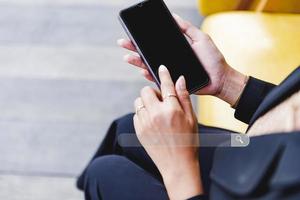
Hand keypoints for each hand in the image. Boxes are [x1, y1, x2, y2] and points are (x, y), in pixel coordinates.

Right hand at [118, 14, 247, 105]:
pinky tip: (142, 71)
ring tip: (127, 56)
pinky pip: (158, 79)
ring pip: (149, 66)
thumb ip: (187, 28)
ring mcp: (169, 71)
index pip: (154, 43)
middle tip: (123, 42)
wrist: (220, 78)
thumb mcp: (200, 38)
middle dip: (134, 48)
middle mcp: (169, 60)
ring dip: (137, 62)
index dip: (143, 38)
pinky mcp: (171, 82)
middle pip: (148, 53)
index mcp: (174, 49)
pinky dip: (149, 76)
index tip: (132, 32)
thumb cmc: (212, 59)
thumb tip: (173, 16)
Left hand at [133, 65, 202, 199]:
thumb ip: (184, 97)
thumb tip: (180, 80)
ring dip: (146, 102)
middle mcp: (156, 114)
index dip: (164, 74)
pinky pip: (136, 114)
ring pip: (138, 101)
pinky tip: (152, 121)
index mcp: (172, 110)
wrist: (177, 165)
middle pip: (146, 90)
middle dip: (153, 92)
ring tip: (156, 111)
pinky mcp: (139, 130)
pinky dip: (142, 113)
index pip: (166, 85)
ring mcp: (145, 123)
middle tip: (161, 100)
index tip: (161, 68)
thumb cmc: (188, 142)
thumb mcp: (192, 118)